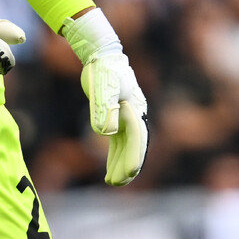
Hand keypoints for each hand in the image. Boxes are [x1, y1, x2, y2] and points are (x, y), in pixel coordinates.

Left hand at [61, 8, 147, 185]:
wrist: (101, 54)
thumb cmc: (102, 69)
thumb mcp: (102, 88)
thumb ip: (104, 108)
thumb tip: (106, 133)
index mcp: (134, 109)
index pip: (137, 138)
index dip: (132, 157)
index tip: (127, 174)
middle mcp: (135, 114)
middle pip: (135, 146)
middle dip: (128, 166)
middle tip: (117, 183)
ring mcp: (127, 116)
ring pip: (127, 146)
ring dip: (121, 163)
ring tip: (112, 182)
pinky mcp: (118, 116)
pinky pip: (119, 141)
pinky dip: (115, 155)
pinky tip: (109, 168)